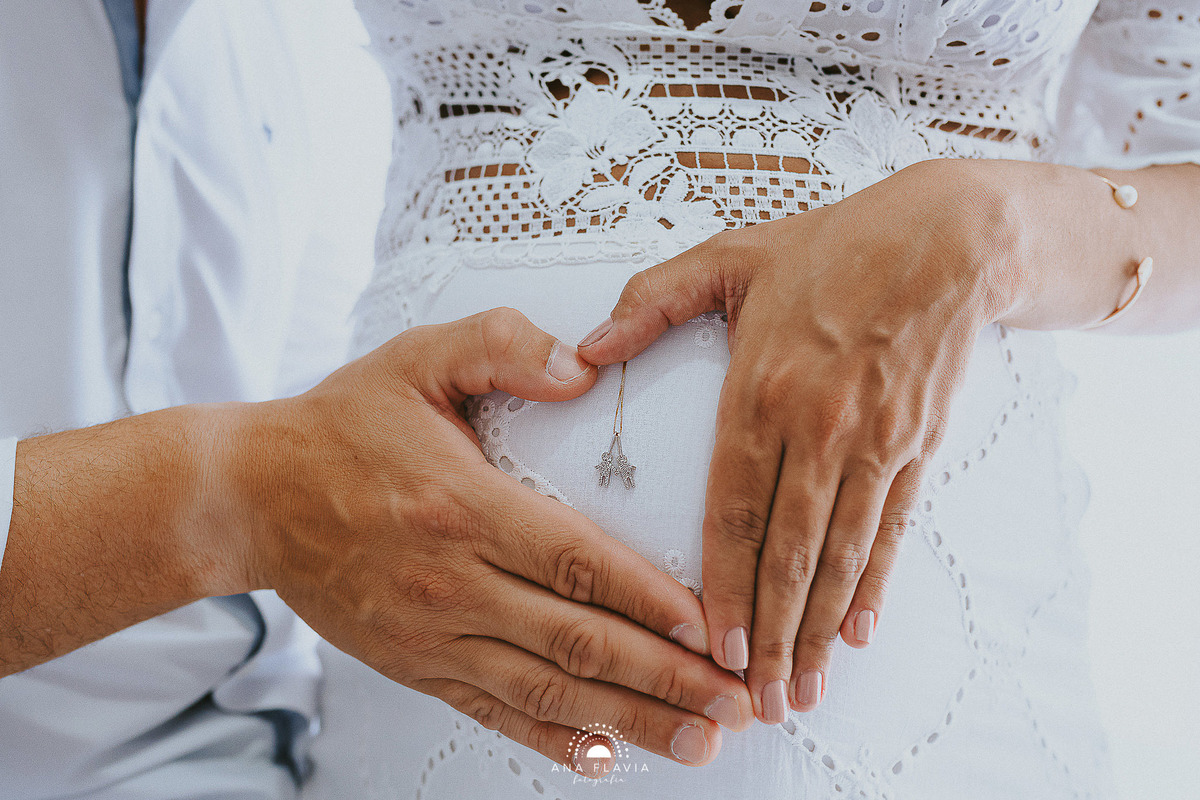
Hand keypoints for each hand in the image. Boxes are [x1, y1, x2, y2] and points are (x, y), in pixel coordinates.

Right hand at [222, 308, 752, 769]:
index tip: (713, 627)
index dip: (652, 600)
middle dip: (669, 677)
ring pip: (549, 691)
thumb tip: (582, 363)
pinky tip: (607, 757)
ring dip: (633, 719)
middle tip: (737, 699)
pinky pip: (494, 713)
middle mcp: (452, 582)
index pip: (576, 562)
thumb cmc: (340, 428)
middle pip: (579, 641)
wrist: (251, 497)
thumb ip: (500, 344)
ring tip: (701, 738)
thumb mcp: (415, 358)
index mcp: (462, 505)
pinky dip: (554, 741)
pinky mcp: (417, 665)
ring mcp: (433, 635)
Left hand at [577, 159, 1025, 722]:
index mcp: (761, 389)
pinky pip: (891, 530)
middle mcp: (818, 428)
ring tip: (806, 686)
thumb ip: (650, 302)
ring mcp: (872, 443)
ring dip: (821, 628)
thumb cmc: (836, 249)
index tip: (713, 645)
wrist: (946, 240)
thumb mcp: (729, 257)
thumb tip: (586, 347)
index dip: (725, 586)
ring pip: (840, 555)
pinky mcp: (913, 447)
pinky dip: (874, 585)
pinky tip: (860, 630)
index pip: (735, 511)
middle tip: (759, 697)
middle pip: (788, 553)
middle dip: (772, 635)